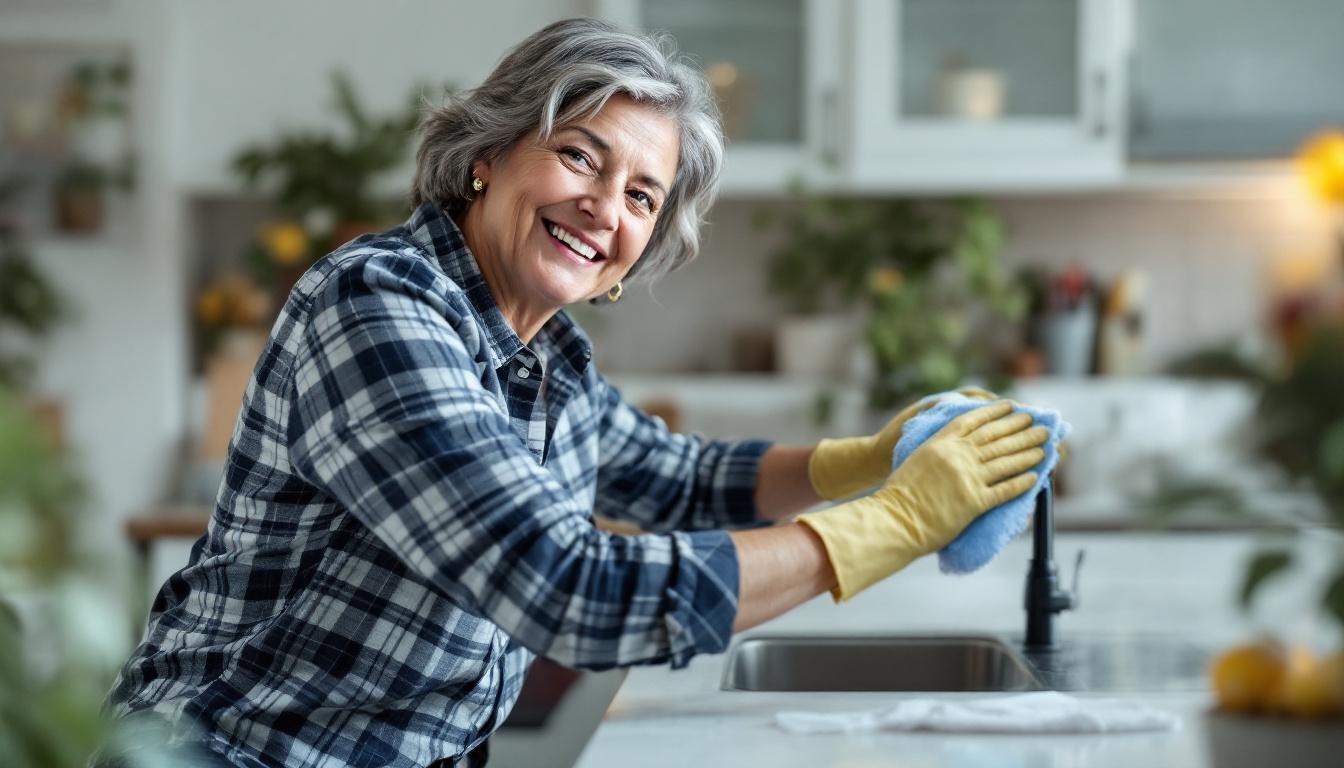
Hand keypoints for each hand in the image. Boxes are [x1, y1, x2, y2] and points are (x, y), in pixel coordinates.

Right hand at [797, 400, 1046, 600]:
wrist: (894, 518)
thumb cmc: (899, 493)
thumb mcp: (917, 458)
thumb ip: (939, 449)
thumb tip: (959, 446)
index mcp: (942, 442)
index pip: (974, 421)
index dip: (996, 413)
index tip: (1012, 407)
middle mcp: (958, 456)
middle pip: (996, 437)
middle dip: (1021, 429)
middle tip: (1039, 424)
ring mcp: (968, 478)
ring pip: (1006, 461)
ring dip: (1028, 452)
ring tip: (1044, 447)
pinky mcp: (975, 501)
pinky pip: (1005, 489)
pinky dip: (1022, 482)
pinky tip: (1035, 477)